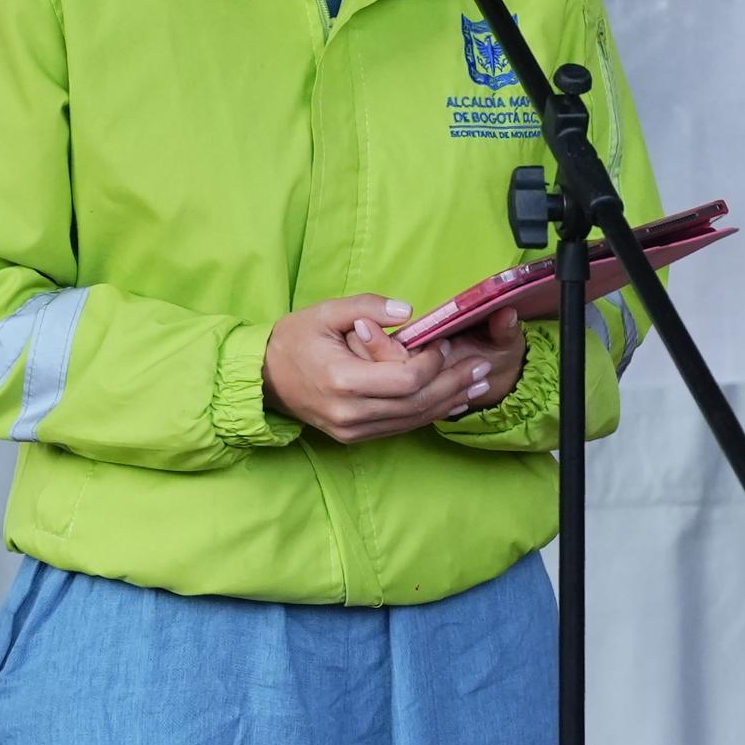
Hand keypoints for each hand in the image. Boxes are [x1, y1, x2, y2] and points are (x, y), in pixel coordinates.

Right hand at [265, 298, 505, 442]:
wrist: (264, 378)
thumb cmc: (294, 340)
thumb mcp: (325, 312)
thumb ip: (366, 307)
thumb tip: (408, 310)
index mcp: (343, 381)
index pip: (405, 380)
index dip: (433, 363)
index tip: (444, 342)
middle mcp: (351, 413)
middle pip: (416, 404)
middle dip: (453, 384)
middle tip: (481, 366)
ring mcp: (353, 430)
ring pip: (412, 420)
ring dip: (448, 402)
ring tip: (475, 384)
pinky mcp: (355, 437)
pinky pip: (400, 427)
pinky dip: (428, 414)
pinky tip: (451, 402)